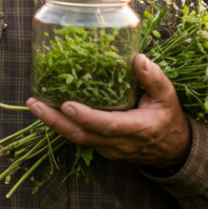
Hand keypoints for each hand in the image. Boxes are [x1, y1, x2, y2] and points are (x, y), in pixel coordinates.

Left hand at [28, 54, 191, 167]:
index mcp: (137, 128)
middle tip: (35, 104)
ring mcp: (108, 148)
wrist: (173, 150)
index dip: (86, 117)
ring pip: (77, 138)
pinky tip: (49, 109)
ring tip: (35, 104)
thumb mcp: (168, 96)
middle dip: (55, 121)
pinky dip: (63, 125)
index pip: (107, 125)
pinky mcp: (102, 147)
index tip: (67, 104)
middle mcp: (118, 143)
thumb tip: (139, 58)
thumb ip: (154, 78)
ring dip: (54, 123)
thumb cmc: (168, 119)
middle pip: (82, 135)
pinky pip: (79, 137)